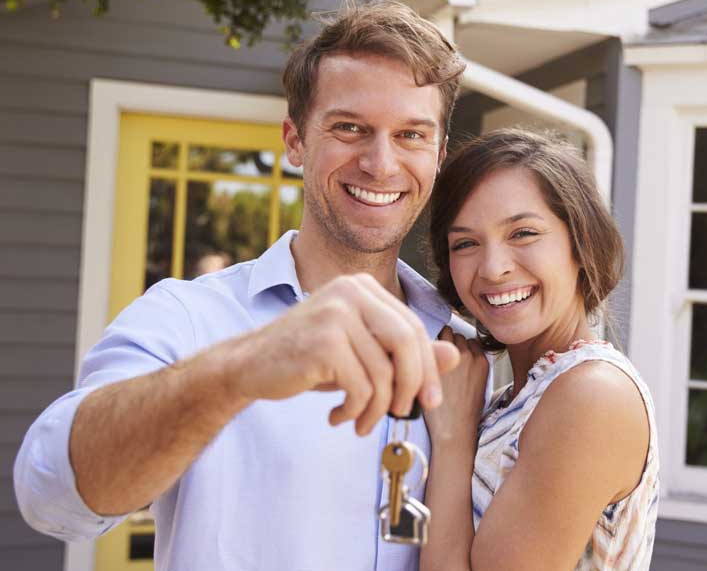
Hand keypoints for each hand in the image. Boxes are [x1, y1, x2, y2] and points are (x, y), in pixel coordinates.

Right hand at [215, 273, 460, 434]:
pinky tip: (338, 417)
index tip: (429, 400)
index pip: (413, 328)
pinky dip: (356, 411)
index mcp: (364, 287)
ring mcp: (335, 313)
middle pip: (406, 344)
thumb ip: (406, 354)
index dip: (428, 367)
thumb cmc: (310, 360)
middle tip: (405, 414)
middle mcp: (351, 291)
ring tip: (361, 422)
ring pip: (384, 372)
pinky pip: (361, 387)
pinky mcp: (323, 341)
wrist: (247, 366)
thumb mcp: (362, 355)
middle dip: (412, 385)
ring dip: (378, 408)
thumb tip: (454, 356)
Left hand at [424, 327, 488, 446]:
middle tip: (437, 358)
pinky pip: (432, 341)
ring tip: (428, 358)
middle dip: (447, 342)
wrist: (453, 429)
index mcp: (483, 361)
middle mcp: (470, 355)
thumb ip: (472, 366)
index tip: (451, 358)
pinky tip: (422, 360)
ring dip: (437, 342)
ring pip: (445, 333)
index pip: (469, 341)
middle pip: (456, 334)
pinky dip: (427, 347)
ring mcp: (453, 356)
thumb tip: (458, 354)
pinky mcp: (437, 359)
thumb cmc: (463, 412)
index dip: (459, 348)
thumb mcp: (479, 386)